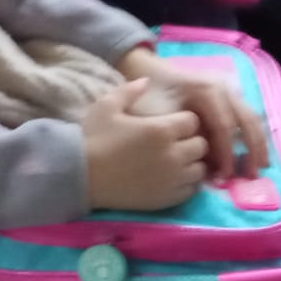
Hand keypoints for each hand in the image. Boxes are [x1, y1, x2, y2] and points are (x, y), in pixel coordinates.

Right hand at [81, 79, 207, 210]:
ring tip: (173, 161)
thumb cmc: (93, 138)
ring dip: (190, 163)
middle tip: (172, 142)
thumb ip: (129, 91)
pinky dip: (186, 183)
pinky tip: (170, 178)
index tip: (169, 124)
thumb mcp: (106, 106)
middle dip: (189, 141)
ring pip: (200, 168)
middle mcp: (173, 154)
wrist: (80, 175)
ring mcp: (173, 179)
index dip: (182, 120)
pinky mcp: (168, 199)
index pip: (192, 121)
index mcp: (161, 129)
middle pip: (200, 145)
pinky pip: (191, 190)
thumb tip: (146, 80)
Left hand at [117, 47, 269, 179]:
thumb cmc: (152, 96)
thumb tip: (202, 163)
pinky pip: (245, 117)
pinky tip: (256, 155)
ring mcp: (228, 91)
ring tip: (261, 168)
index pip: (223, 126)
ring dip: (258, 143)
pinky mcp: (228, 98)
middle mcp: (223, 89)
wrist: (149, 72)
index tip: (225, 176)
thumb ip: (181, 137)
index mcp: (207, 91)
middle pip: (246, 120)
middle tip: (252, 176)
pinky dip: (252, 136)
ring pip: (250, 118)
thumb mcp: (159, 116)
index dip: (226, 154)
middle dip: (252, 150)